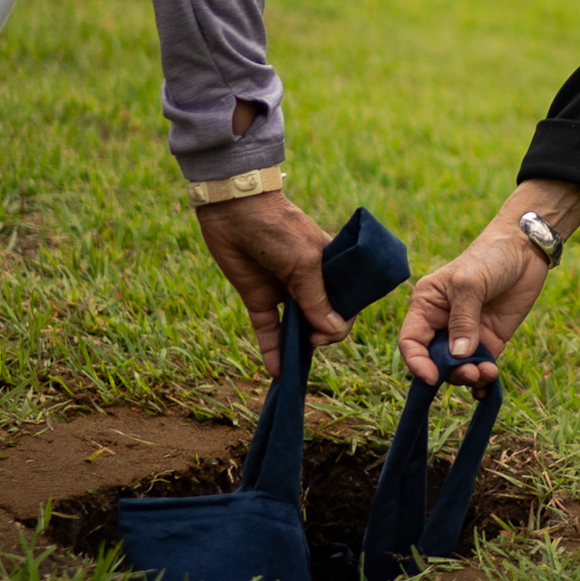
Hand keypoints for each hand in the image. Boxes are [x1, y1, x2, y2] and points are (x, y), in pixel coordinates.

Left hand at [197, 189, 353, 376]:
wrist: (234, 209)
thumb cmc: (278, 228)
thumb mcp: (304, 262)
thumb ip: (317, 297)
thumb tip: (333, 330)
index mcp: (330, 267)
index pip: (345, 303)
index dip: (341, 322)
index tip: (326, 331)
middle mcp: (309, 282)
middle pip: (322, 319)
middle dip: (321, 338)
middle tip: (311, 343)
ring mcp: (283, 292)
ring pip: (296, 328)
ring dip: (298, 350)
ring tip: (296, 371)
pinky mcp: (258, 298)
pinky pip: (269, 330)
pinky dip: (272, 350)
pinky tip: (277, 371)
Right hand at [398, 180, 579, 393]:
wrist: (525, 249)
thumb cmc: (490, 257)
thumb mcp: (469, 283)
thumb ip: (462, 320)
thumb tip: (458, 357)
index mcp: (427, 306)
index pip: (411, 342)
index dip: (417, 362)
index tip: (432, 377)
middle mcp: (443, 323)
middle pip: (434, 361)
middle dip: (449, 373)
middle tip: (470, 372)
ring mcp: (467, 335)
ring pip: (458, 368)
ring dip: (469, 377)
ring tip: (487, 372)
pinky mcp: (490, 340)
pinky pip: (481, 367)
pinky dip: (483, 381)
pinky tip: (489, 386)